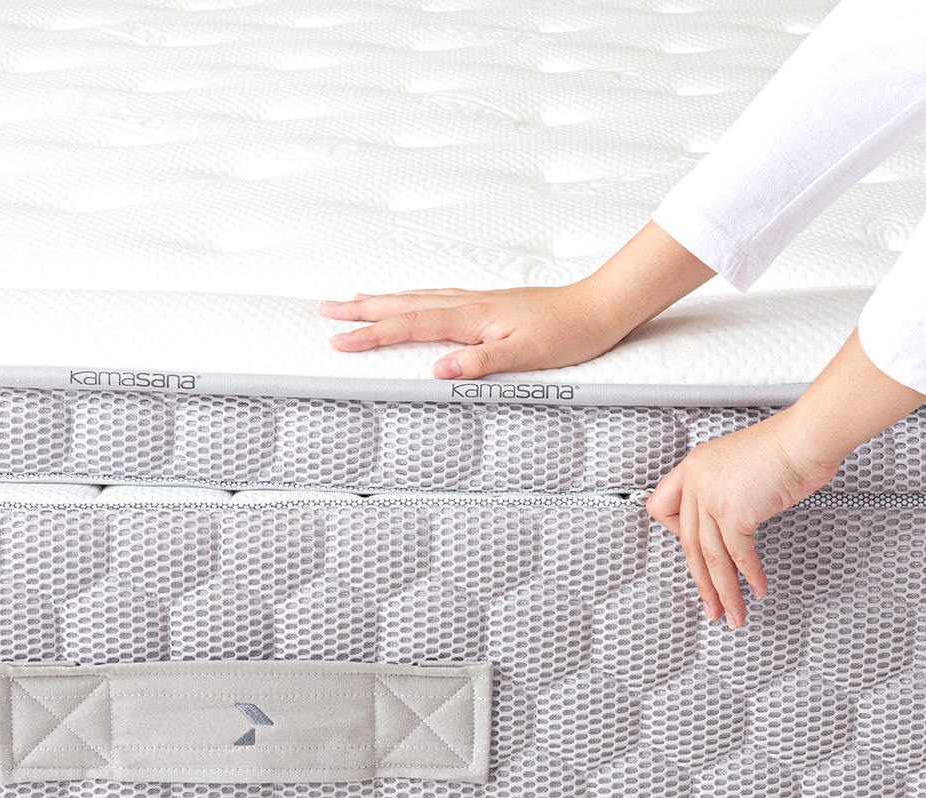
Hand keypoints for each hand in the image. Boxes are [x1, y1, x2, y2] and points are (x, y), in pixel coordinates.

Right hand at [320, 283, 630, 378]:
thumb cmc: (570, 333)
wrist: (600, 307)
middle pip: (404, 304)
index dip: (372, 334)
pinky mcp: (489, 305)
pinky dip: (412, 300)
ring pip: (418, 298)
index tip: (338, 341)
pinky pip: (437, 299)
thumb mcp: (528, 354)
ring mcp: (478, 301)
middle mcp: (470, 304)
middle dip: (363, 309)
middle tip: (325, 310)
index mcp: (472, 317)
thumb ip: (484, 363)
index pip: (410, 325)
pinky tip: (411, 303)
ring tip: (353, 300)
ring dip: (383, 300)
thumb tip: (440, 371)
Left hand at [644, 407, 842, 627]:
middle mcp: (697, 480)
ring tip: (733, 612)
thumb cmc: (786, 446)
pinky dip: (750, 576)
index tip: (696, 551)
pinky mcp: (735, 511)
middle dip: (702, 583)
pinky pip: (738, 555)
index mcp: (694, 466)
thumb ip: (725, 489)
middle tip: (710, 606)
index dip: (678, 534)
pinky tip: (757, 588)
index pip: (662, 508)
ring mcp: (712, 496)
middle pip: (689, 544)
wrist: (807, 437)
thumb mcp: (738, 462)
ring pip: (711, 557)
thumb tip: (730, 521)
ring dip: (725, 591)